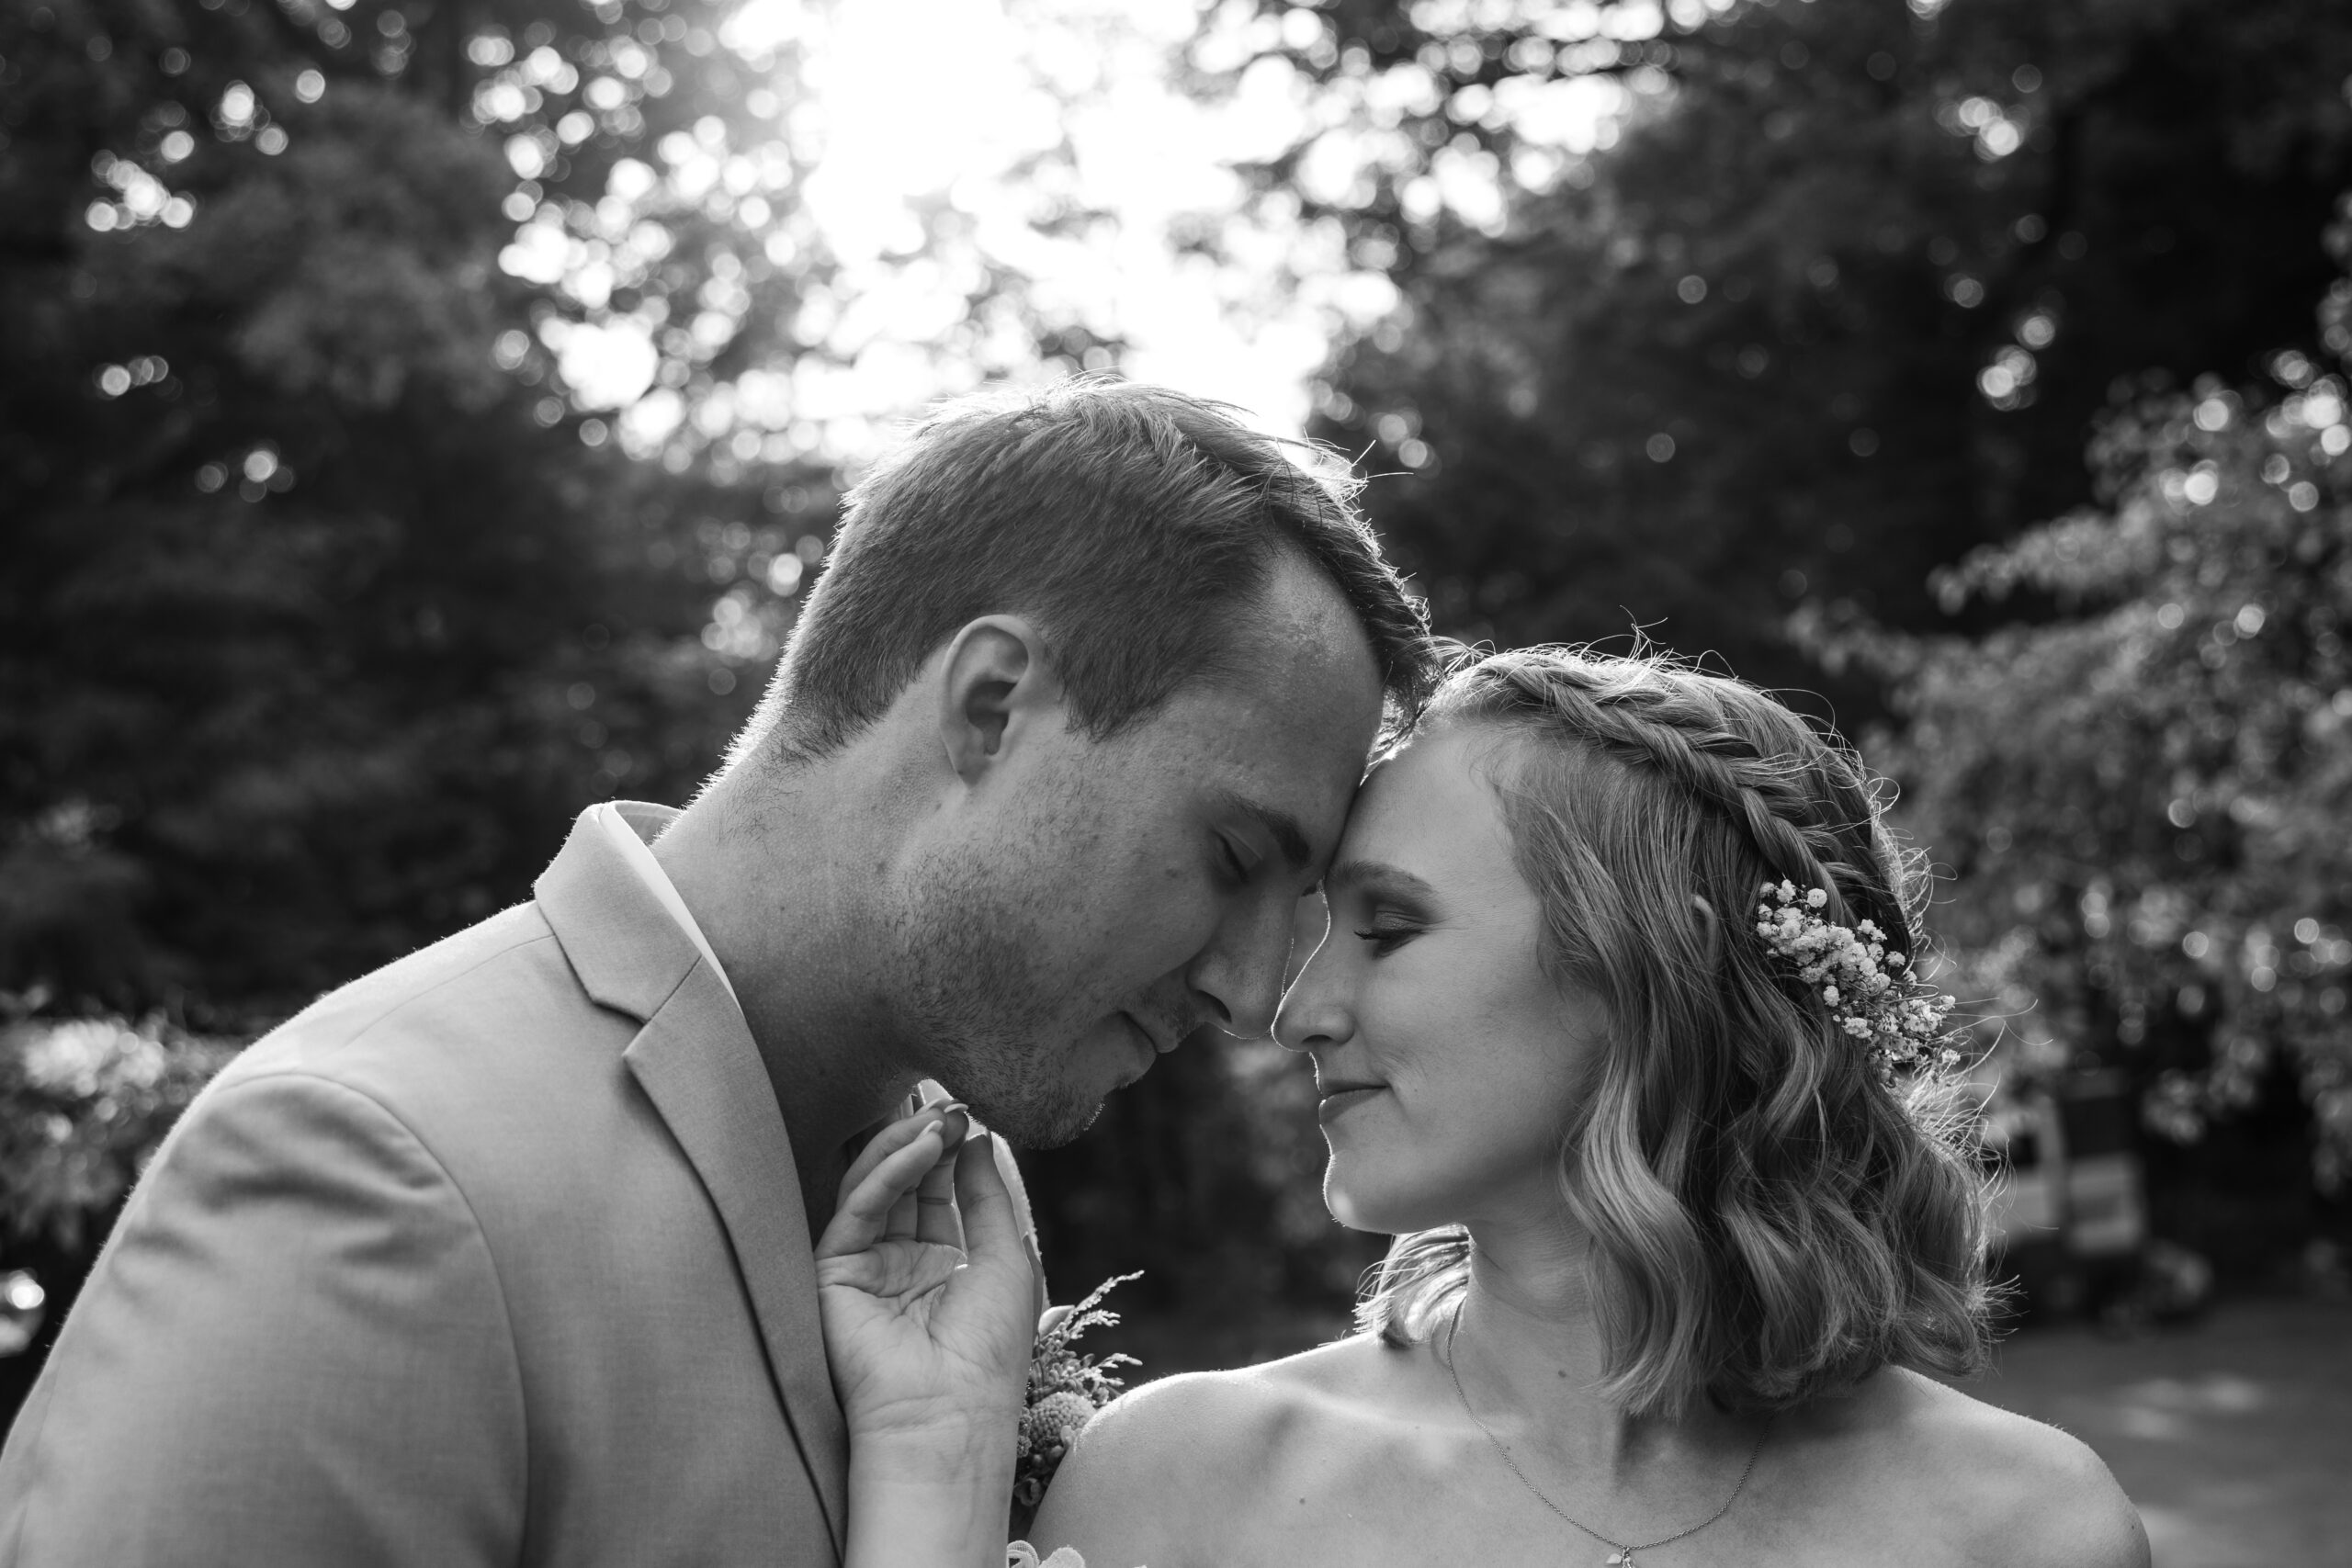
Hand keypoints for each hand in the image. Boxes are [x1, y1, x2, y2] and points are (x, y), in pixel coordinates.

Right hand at [816, 1104, 1035, 1464]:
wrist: (952, 1413)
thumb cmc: (989, 1350)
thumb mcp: (1005, 1259)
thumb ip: (987, 1196)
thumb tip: (977, 1137)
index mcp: (939, 1265)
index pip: (936, 1192)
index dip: (949, 1150)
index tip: (968, 1109)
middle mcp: (897, 1263)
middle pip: (901, 1184)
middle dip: (923, 1139)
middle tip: (948, 1102)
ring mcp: (863, 1267)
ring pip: (873, 1188)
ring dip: (904, 1146)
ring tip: (936, 1118)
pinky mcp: (832, 1274)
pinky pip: (857, 1210)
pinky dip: (886, 1173)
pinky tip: (918, 1147)